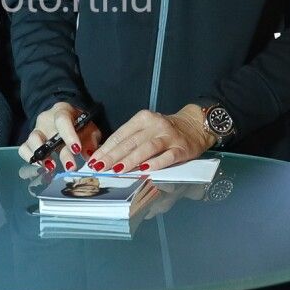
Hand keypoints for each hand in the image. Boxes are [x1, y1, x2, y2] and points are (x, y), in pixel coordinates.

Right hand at [18, 102, 101, 169]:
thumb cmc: (79, 124)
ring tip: (52, 167)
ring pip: (32, 140)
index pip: (62, 120)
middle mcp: (46, 119)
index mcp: (62, 111)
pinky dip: (30, 158)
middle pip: (48, 133)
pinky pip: (23, 148)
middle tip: (71, 167)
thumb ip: (90, 141)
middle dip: (60, 153)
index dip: (69, 135)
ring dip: (42, 156)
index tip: (77, 150)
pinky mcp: (30, 141)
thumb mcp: (89, 129)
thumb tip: (88, 156)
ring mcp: (36, 130)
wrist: (66, 119)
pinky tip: (40, 166)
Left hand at [87, 106, 214, 174]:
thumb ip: (129, 140)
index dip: (106, 148)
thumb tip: (106, 156)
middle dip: (113, 156)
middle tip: (100, 167)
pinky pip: (167, 157)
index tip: (94, 160)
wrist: (195, 125)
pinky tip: (145, 170)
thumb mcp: (145, 129)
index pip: (120, 135)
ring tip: (118, 169)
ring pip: (147, 148)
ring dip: (131, 160)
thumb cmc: (164, 130)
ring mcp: (169, 137)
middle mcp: (155, 125)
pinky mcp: (181, 148)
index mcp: (142, 119)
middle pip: (131, 142)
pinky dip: (156, 163)